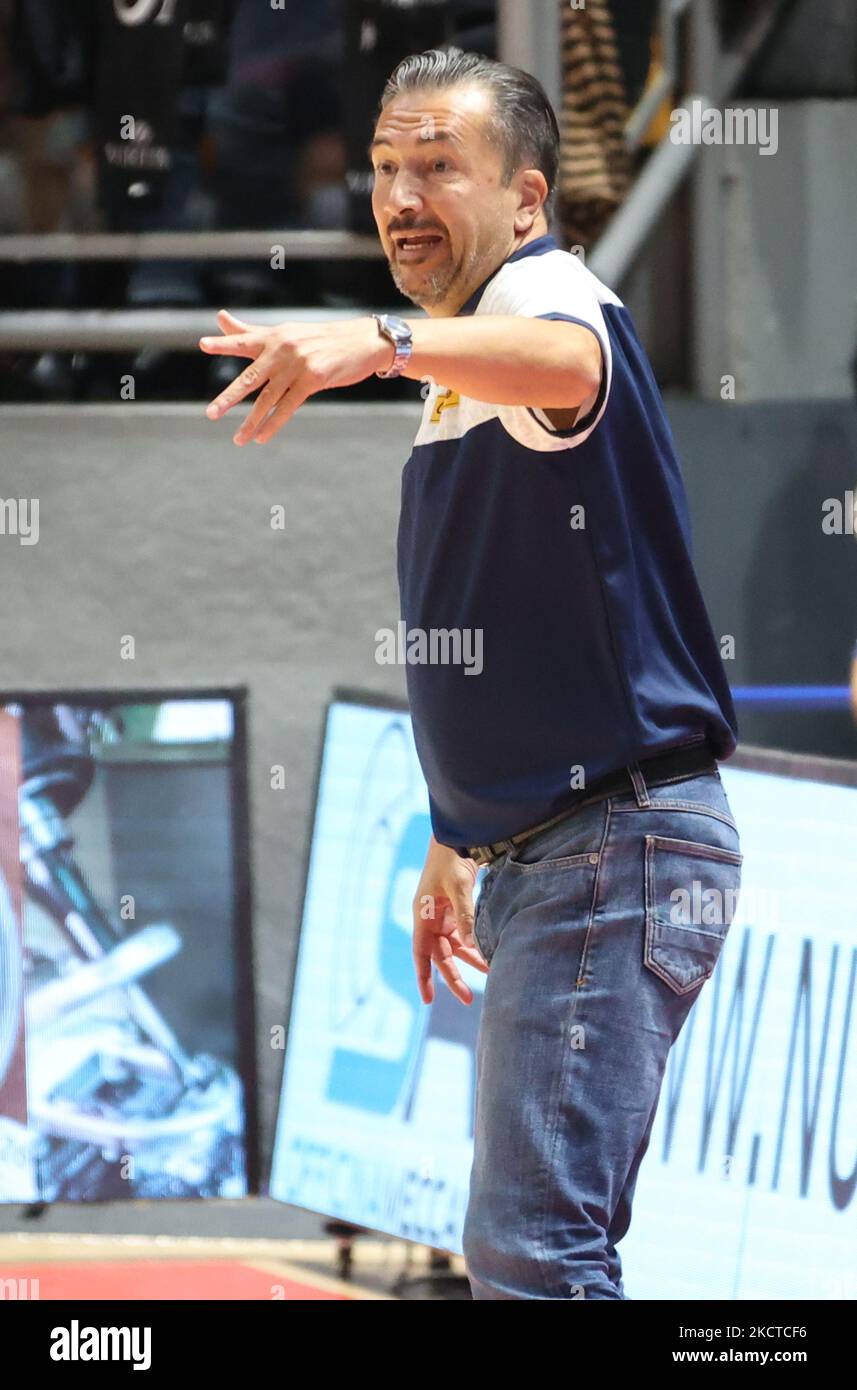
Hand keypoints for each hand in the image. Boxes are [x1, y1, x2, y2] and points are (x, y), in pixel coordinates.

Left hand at [199, 309, 395, 444]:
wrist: (361, 341)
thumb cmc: (321, 339)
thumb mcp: (286, 332)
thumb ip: (251, 332)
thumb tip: (220, 318)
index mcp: (274, 336)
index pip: (244, 340)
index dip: (224, 343)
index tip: (204, 345)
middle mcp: (283, 349)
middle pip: (251, 377)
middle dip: (230, 397)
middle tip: (211, 413)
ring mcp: (298, 365)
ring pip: (268, 398)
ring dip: (252, 422)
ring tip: (238, 439)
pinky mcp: (313, 379)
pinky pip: (288, 407)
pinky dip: (273, 424)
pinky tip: (261, 437)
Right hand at [412, 836, 487, 1005]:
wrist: (457, 837)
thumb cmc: (451, 860)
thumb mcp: (459, 888)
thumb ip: (465, 917)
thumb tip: (472, 947)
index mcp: (423, 915)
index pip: (421, 953)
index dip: (424, 977)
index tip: (428, 1000)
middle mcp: (430, 918)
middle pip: (441, 955)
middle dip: (453, 976)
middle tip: (468, 999)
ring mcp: (443, 914)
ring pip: (455, 946)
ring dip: (469, 960)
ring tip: (489, 973)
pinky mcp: (456, 909)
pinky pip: (464, 933)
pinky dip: (474, 944)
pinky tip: (488, 953)